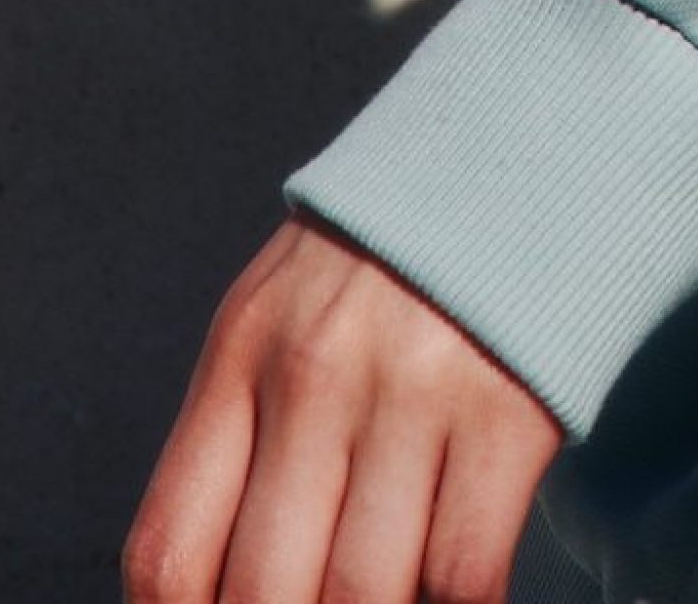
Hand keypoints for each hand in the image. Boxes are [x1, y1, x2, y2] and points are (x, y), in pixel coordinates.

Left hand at [124, 216, 561, 603]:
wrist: (528, 140)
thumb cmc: (393, 253)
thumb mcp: (284, 308)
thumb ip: (243, 433)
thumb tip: (216, 589)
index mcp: (243, 349)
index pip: (169, 554)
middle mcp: (317, 373)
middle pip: (263, 592)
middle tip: (320, 602)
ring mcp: (414, 392)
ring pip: (365, 597)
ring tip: (390, 587)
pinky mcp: (507, 412)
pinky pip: (464, 573)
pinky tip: (455, 589)